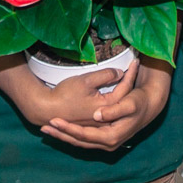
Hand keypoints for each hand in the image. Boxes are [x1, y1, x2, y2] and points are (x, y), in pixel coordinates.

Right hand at [0, 54, 136, 131]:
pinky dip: (114, 101)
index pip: (125, 88)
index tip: (135, 61)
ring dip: (123, 92)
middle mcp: (106, 116)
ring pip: (117, 105)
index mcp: (106, 106)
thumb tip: (120, 72)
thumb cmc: (65, 94)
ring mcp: (99, 120)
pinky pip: (109, 110)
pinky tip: (115, 93)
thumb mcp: (85, 81)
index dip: (130, 73)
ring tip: (127, 78)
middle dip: (130, 82)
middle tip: (134, 68)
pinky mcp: (93, 121)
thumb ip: (105, 75)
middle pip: (124, 97)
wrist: (47, 110)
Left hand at [44, 57, 174, 150]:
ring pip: (80, 142)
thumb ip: (114, 110)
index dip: (68, 128)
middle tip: (44, 126)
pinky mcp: (104, 137)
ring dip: (63, 136)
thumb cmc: (139, 101)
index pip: (84, 135)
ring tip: (46, 129)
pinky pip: (84, 139)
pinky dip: (71, 135)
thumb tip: (98, 116)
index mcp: (112, 136)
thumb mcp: (129, 103)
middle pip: (79, 141)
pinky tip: (60, 129)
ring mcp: (106, 142)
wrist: (149, 105)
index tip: (54, 120)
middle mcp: (108, 143)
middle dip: (60, 134)